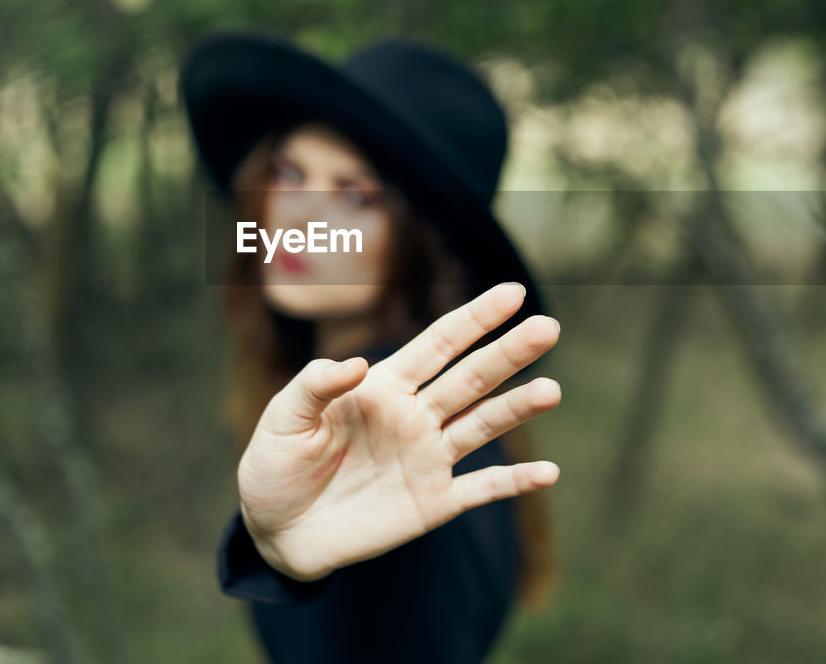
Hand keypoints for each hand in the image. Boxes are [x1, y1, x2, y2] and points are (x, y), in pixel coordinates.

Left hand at [236, 282, 561, 581]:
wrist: (275, 532)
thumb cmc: (275, 466)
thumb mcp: (282, 418)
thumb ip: (315, 384)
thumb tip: (360, 362)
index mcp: (383, 387)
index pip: (438, 344)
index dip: (474, 318)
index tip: (511, 293)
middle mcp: (415, 416)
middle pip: (471, 377)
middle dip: (509, 352)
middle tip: (548, 327)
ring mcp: (428, 459)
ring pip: (483, 425)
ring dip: (517, 407)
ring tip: (551, 389)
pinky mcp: (432, 503)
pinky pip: (481, 490)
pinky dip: (514, 481)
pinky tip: (548, 473)